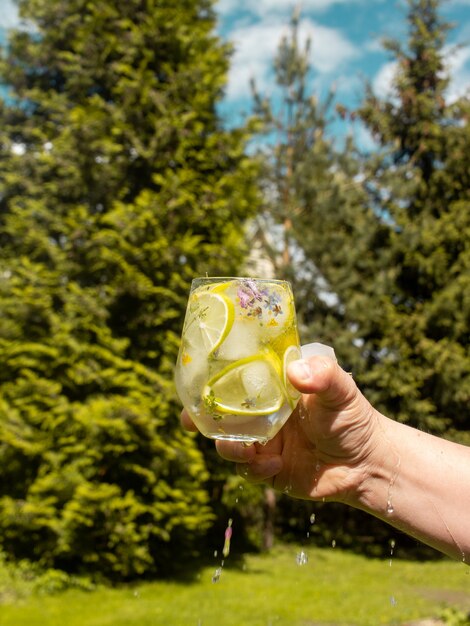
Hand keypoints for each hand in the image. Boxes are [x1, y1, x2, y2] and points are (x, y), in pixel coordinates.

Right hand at [181, 356, 381, 505]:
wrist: (368, 464)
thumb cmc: (353, 418)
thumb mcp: (341, 390)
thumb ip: (323, 374)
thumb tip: (297, 372)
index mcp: (273, 390)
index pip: (236, 380)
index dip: (211, 381)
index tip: (194, 382)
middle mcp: (263, 415)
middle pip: (222, 414)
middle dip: (201, 418)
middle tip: (189, 420)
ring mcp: (264, 443)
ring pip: (229, 444)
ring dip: (228, 446)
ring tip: (242, 449)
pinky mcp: (269, 470)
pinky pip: (248, 471)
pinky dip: (254, 468)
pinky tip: (275, 465)